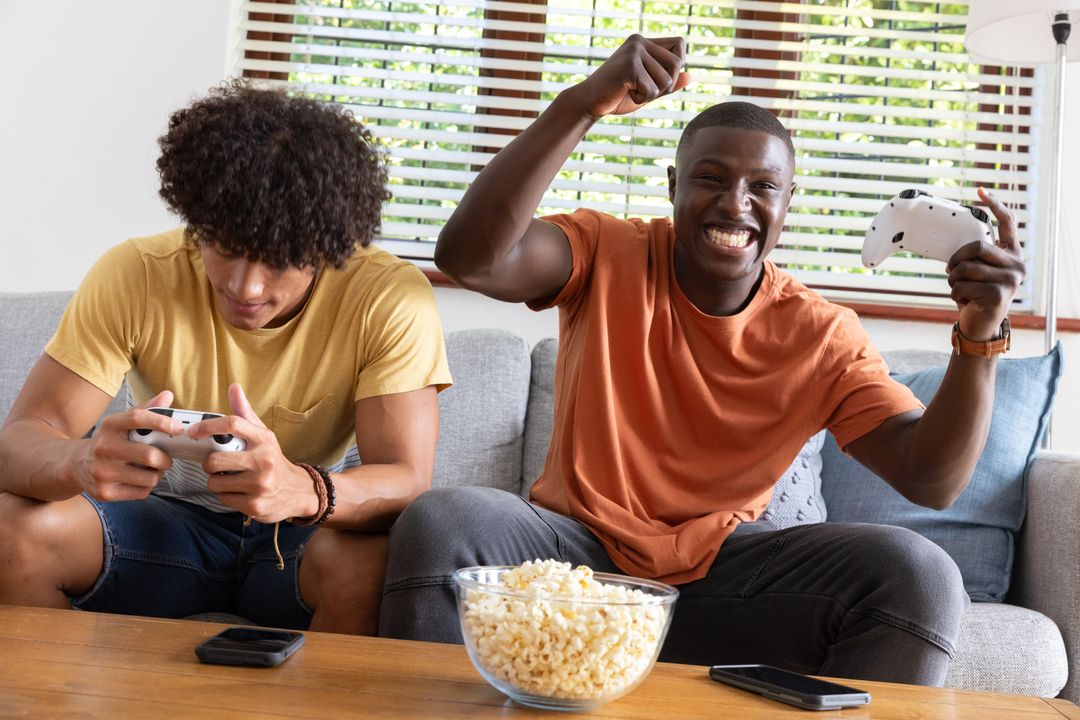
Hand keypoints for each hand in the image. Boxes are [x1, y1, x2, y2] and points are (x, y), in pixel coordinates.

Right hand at [79, 390, 177, 501]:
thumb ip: (147, 409)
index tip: (179, 428)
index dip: (161, 422)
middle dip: (165, 459)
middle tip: (166, 458)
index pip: (138, 418)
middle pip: (149, 455)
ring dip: (157, 474)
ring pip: (150, 477)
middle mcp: (104, 448)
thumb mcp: (122, 422)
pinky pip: (142, 492)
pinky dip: (147, 486)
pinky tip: (138, 479)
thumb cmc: (110, 441)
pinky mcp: (104, 492)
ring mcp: (102, 472)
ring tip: (150, 469)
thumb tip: (168, 395)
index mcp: (110, 426)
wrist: (77, 464)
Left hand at [190, 383, 318, 522]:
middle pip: (215, 460)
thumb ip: (245, 412)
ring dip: (217, 481)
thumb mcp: (263, 435)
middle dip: (209, 463)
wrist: (297, 491)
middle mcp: (263, 461)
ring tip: (230, 478)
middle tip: (216, 463)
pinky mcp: (254, 505)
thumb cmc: (272, 459)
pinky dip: (226, 495)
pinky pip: (223, 498)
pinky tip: (239, 491)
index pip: (233, 424)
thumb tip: (233, 387)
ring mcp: (259, 484)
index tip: (193, 431)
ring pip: (215, 482)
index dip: (208, 426)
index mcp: (264, 439)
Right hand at [572, 35, 690, 118]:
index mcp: (643, 42)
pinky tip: (624, 93)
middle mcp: (639, 41)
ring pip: (667, 79)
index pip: (679, 45)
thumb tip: (691, 76)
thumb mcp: (647, 89)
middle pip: (677, 64)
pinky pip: (652, 90)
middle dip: (666, 85)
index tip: (656, 78)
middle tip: (643, 89)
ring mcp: (634, 51)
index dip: (676, 66)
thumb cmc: (616, 96)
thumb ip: (667, 82)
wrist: (589, 102)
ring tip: (631, 90)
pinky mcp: (629, 65)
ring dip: (652, 94)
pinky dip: (642, 99)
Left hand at [946, 187, 1024, 340]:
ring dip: (953, 280)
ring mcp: (1010, 280)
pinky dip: (955, 294)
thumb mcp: (979, 271)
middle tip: (951, 270)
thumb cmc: (976, 293)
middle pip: (977, 247)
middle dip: (956, 259)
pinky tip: (965, 301)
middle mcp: (1016, 265)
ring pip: (965, 268)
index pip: (1007, 223)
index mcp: (1012, 254)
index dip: (995, 205)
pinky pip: (961, 286)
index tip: (981, 191)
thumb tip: (950, 237)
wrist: (982, 324)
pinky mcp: (997, 295)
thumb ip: (976, 255)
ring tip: (959, 289)